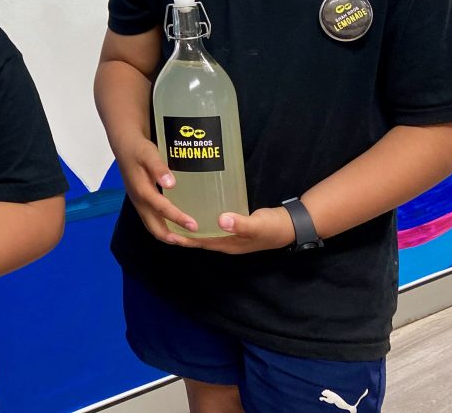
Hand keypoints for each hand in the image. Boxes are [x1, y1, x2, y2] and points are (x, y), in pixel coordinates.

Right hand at [113, 135, 198, 240]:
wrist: (124, 146)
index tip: (195, 226)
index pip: (162, 209)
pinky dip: (166, 227)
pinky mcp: (142, 202)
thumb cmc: (138, 149)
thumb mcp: (148, 153)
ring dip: (170, 236)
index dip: (178, 219)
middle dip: (174, 238)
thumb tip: (171, 184)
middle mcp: (140, 202)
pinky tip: (178, 226)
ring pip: (154, 227)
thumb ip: (158, 168)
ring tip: (188, 240)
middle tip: (193, 242)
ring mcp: (140, 203)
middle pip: (155, 228)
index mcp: (142, 191)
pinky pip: (153, 220)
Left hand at [165, 206, 295, 254]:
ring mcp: (228, 234)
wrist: (289, 225)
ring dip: (190, 225)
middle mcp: (224, 242)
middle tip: (163, 221)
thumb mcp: (257, 225)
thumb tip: (220, 220)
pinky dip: (202, 218)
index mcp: (227, 244)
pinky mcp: (232, 225)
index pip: (199, 243)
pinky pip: (212, 224)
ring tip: (173, 213)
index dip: (184, 238)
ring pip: (204, 231)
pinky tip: (196, 206)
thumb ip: (240, 223)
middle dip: (182, 233)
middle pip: (198, 239)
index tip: (167, 231)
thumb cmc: (272, 227)